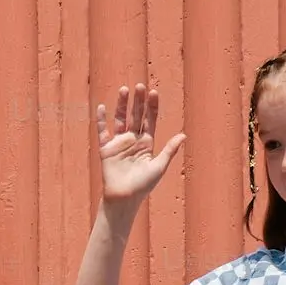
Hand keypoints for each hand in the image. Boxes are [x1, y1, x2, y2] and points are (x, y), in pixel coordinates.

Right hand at [95, 82, 184, 202]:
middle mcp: (133, 140)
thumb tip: (184, 135)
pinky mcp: (106, 149)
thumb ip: (170, 150)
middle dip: (138, 101)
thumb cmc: (143, 186)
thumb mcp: (159, 166)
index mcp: (146, 143)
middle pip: (136, 116)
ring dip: (122, 105)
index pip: (150, 120)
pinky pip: (102, 131)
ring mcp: (119, 143)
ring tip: (124, 89)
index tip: (153, 93)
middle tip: (140, 85)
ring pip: (120, 119)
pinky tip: (102, 107)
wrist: (124, 199)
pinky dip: (101, 120)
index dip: (152, 106)